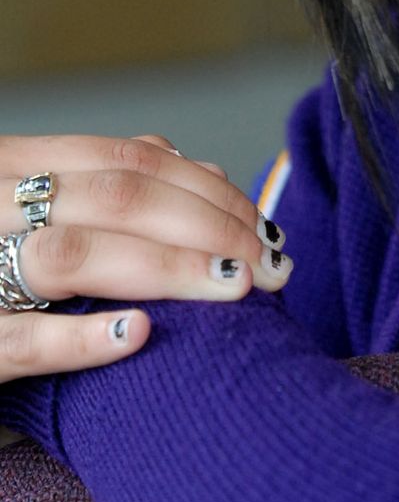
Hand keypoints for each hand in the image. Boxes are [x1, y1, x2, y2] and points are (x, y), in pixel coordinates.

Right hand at [0, 133, 291, 381]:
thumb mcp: (34, 206)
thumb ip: (112, 185)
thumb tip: (210, 174)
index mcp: (10, 165)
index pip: (129, 161)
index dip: (207, 190)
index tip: (265, 226)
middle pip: (117, 198)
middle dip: (207, 227)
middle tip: (270, 265)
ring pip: (74, 255)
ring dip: (165, 269)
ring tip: (230, 288)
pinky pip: (19, 340)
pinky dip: (79, 337)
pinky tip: (135, 335)